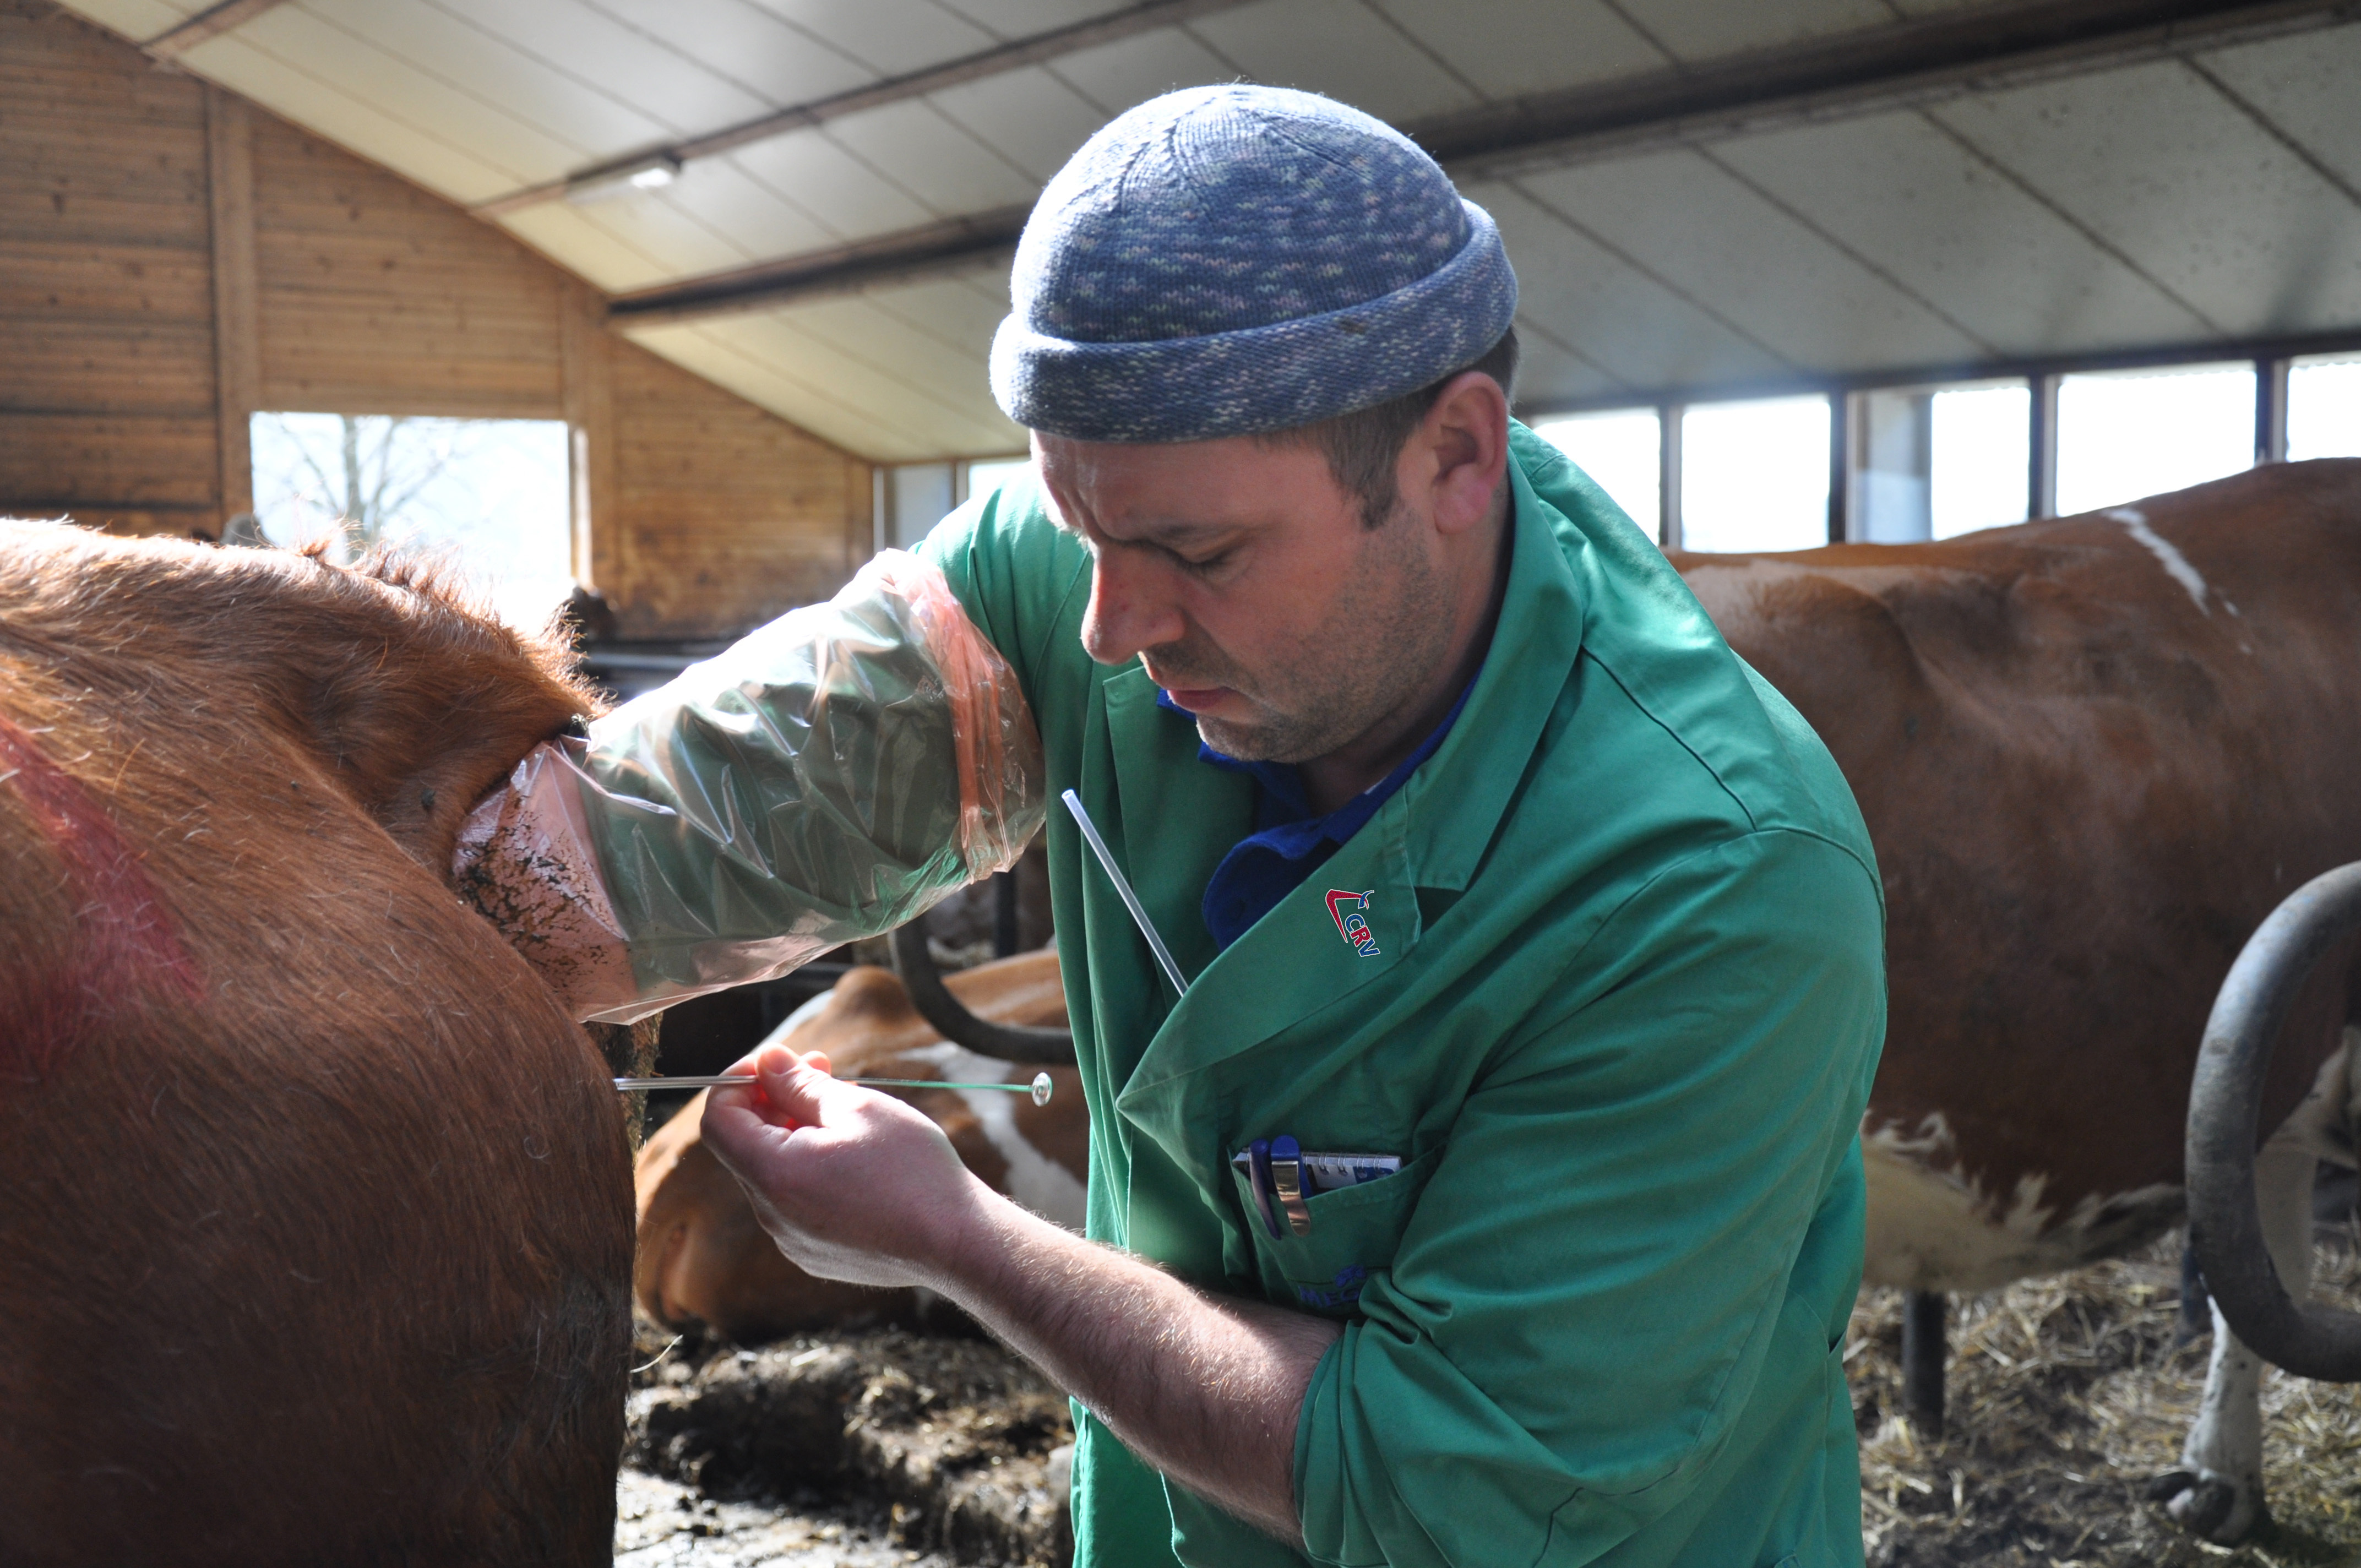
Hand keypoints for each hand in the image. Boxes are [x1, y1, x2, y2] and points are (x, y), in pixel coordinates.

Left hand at [699, 1044, 994, 1289]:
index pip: (718, 1121)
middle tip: (820, 1066)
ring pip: (775, 1173)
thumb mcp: (857, 1107)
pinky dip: (812, 1169)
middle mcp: (771, 1215)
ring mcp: (791, 1240)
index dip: (736, 1082)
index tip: (774, 1062)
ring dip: (797, 1133)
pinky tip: (856, 1156)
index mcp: (774, 1174)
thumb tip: (768, 1061)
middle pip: (747, 1146)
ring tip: (847, 1108)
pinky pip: (796, 1202)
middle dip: (775, 1100)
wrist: (956, 1242)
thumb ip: (801, 1083)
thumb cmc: (911, 1171)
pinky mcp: (814, 1254)